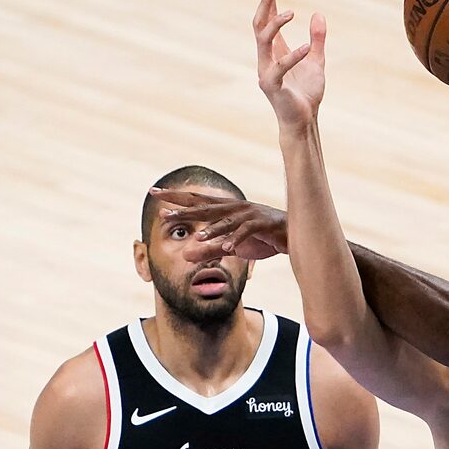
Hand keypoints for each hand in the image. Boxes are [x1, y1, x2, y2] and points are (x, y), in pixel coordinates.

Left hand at [148, 190, 288, 260]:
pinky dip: (238, 239)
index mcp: (226, 209)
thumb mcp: (232, 246)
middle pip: (205, 206)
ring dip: (212, 229)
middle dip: (183, 207)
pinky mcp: (262, 225)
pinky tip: (228, 248)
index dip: (175, 198)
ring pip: (226, 221)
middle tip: (161, 208)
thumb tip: (185, 255)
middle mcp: (235, 208)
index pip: (196, 201)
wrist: (295, 233)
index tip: (153, 193)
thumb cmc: (263, 237)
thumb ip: (209, 250)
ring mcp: (249, 215)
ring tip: (197, 237)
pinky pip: (247, 232)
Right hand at [254, 0, 325, 130]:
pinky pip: (280, 67)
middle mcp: (266, 58)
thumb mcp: (316, 61)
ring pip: (263, 41)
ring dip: (275, 25)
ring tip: (292, 13)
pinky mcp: (272, 86)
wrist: (305, 121)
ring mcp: (266, 71)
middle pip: (259, 24)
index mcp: (275, 51)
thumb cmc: (307, 94)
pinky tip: (307, 47)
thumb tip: (318, 14)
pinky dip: (293, 56)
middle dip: (265, 4)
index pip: (267, 19)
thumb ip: (318, 39)